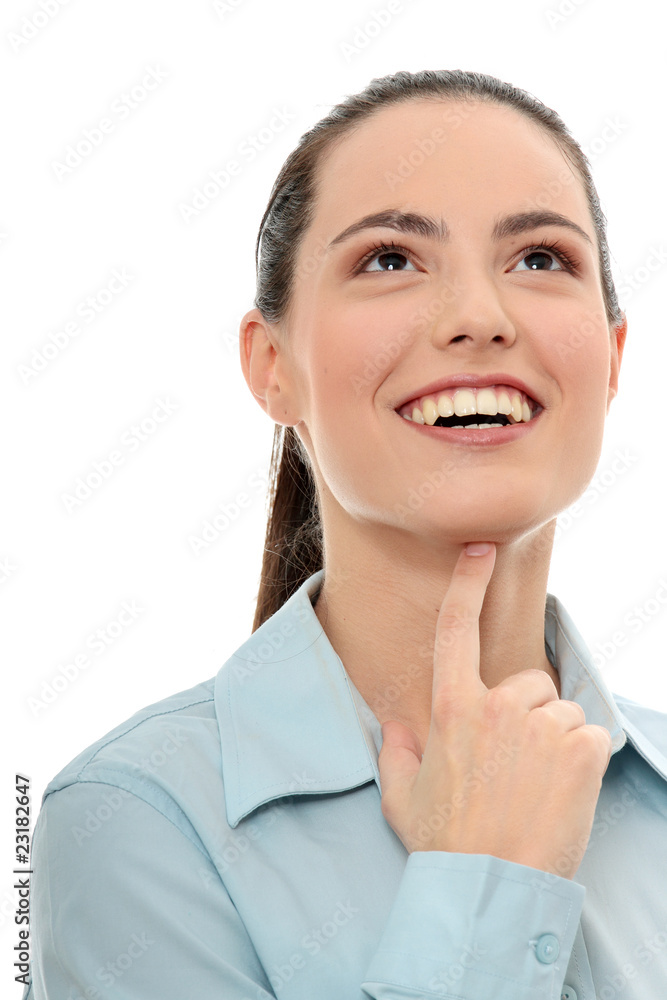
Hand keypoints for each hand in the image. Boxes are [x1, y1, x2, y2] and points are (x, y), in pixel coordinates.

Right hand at [377, 542, 611, 878]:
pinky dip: (584, 761)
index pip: (456, 629)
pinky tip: (563, 794)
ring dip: (557, 741)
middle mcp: (497, 706)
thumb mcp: (402, 797)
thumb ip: (397, 754)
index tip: (481, 549)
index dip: (467, 583)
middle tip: (517, 769)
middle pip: (529, 683)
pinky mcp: (580, 748)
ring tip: (538, 789)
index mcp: (452, 708)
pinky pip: (591, 735)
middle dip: (529, 715)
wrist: (488, 890)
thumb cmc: (444, 846)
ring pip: (562, 711)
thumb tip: (398, 730)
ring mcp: (540, 725)